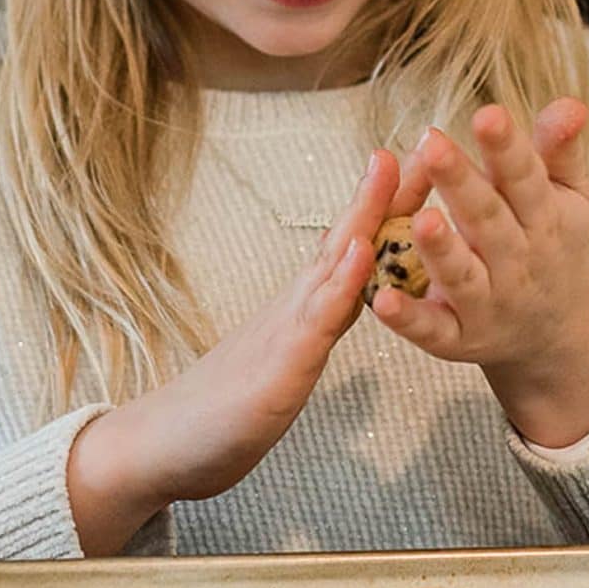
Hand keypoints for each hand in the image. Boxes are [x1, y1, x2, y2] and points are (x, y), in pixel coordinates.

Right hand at [67, 147, 399, 552]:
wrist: (159, 446)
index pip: (357, 246)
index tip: (424, 161)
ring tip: (392, 167)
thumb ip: (316, 325)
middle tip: (430, 141)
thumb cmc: (223, 409)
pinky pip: (317, 320)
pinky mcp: (280, 366)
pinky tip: (362, 253)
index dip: (391, 205)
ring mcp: (287, 329)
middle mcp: (298, 305)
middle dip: (392, 191)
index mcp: (306, 307)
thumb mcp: (288, 360)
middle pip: (352, 236)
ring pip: (334, 263)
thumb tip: (343, 295)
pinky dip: (342, 284)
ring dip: (367, 214)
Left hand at [370, 103, 588, 447]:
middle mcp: (518, 263)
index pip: (525, 180)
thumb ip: (560, 151)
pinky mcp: (459, 339)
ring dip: (441, 251)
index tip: (487, 114)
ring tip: (422, 219)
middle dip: (462, 184)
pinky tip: (381, 299)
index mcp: (545, 220)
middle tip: (434, 143)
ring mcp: (489, 304)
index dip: (507, 148)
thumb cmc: (554, 243)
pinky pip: (432, 330)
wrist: (560, 331)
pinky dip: (409, 318)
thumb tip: (570, 102)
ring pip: (462, 276)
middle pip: (488, 221)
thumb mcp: (567, 197)